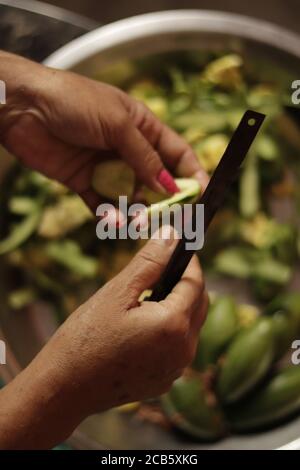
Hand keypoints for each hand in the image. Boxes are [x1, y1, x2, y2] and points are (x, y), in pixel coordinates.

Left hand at [0, 52, 208, 212]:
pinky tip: (112, 221)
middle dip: (165, 201)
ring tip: (136, 222)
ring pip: (131, 197)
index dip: (192, 175)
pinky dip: (109, 215)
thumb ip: (144, 157)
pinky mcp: (84, 182)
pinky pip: (103, 204)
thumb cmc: (74, 102)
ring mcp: (106, 167)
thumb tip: (170, 186)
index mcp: (143, 127)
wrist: (23, 107)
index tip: (203, 197)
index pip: (177, 154)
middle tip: (171, 221)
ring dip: (137, 212)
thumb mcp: (118, 124)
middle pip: (156, 180)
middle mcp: (127, 148)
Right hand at [0, 227, 207, 448]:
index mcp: (174, 325)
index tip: (178, 246)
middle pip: (199, 304)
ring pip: (190, 325)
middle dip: (186, 282)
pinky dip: (169, 329)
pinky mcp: (165, 381)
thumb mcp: (117, 292)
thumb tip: (171, 235)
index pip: (196, 282)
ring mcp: (176, 369)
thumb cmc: (86, 337)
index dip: (189, 260)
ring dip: (178, 305)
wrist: (65, 387)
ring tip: (149, 295)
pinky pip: (178, 346)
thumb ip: (149, 262)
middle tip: (162, 268)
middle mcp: (184, 350)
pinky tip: (143, 325)